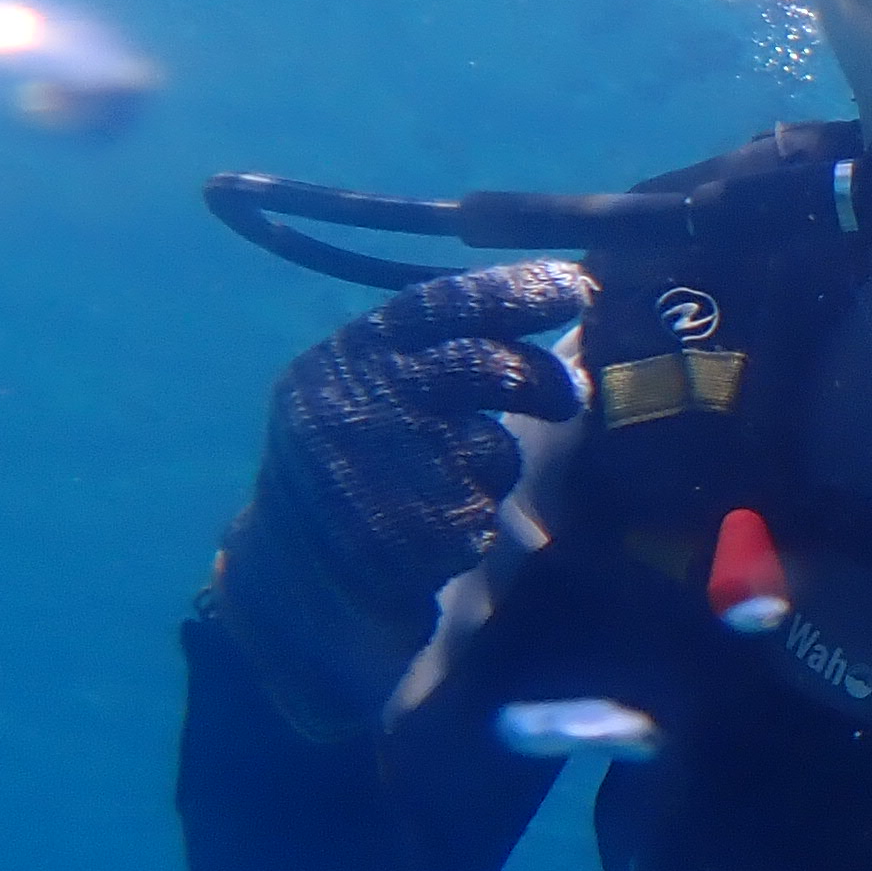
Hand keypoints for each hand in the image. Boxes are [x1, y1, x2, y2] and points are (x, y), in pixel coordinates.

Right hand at [210, 262, 590, 737]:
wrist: (292, 582)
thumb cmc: (367, 473)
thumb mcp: (391, 397)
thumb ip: (458, 351)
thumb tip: (573, 297)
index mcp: (351, 357)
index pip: (440, 304)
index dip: (515, 292)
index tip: (579, 287)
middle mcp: (349, 403)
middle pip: (480, 367)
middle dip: (540, 379)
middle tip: (569, 397)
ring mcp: (361, 472)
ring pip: (490, 452)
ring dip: (492, 477)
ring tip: (448, 495)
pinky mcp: (382, 541)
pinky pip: (476, 522)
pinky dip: (472, 532)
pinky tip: (432, 542)